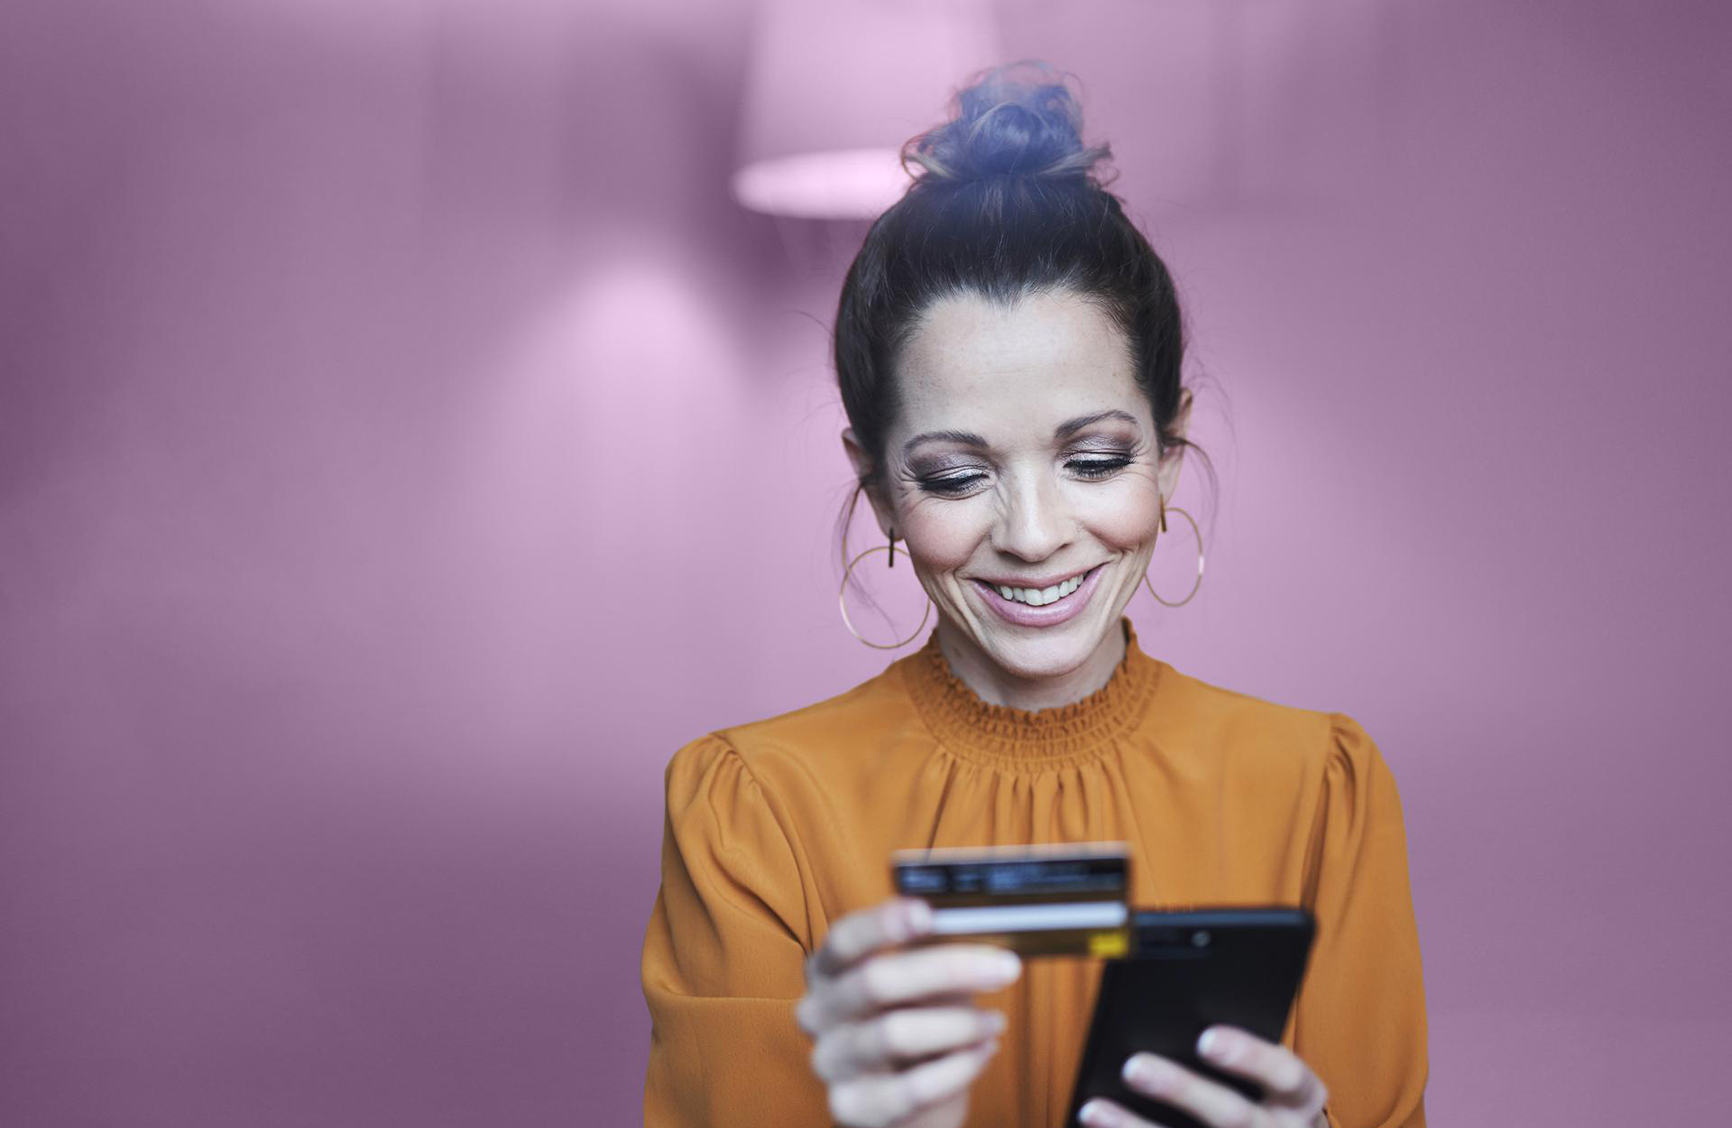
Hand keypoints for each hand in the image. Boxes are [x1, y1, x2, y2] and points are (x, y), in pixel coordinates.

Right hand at [795, 896, 1022, 1127]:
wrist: (902, 1101)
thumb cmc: (912, 1024)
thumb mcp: (919, 985)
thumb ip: (932, 959)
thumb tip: (974, 939)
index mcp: (829, 969)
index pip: (845, 939)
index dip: (882, 923)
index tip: (927, 914)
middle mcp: (818, 1012)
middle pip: (875, 981)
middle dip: (947, 970)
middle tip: (1002, 967)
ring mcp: (830, 1061)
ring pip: (895, 1034)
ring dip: (959, 1025)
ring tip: (993, 1022)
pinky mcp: (850, 1106)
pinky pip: (912, 1088)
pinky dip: (958, 1068)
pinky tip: (982, 1053)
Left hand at [1078, 1024, 1328, 1127]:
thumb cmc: (1269, 1103)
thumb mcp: (1274, 1083)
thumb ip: (1239, 1057)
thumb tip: (1172, 1021)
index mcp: (1300, 1100)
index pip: (1285, 1074)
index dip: (1248, 1055)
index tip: (1205, 1038)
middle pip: (1233, 1116)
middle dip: (1181, 1090)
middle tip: (1133, 1065)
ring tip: (1095, 1109)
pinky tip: (1098, 1127)